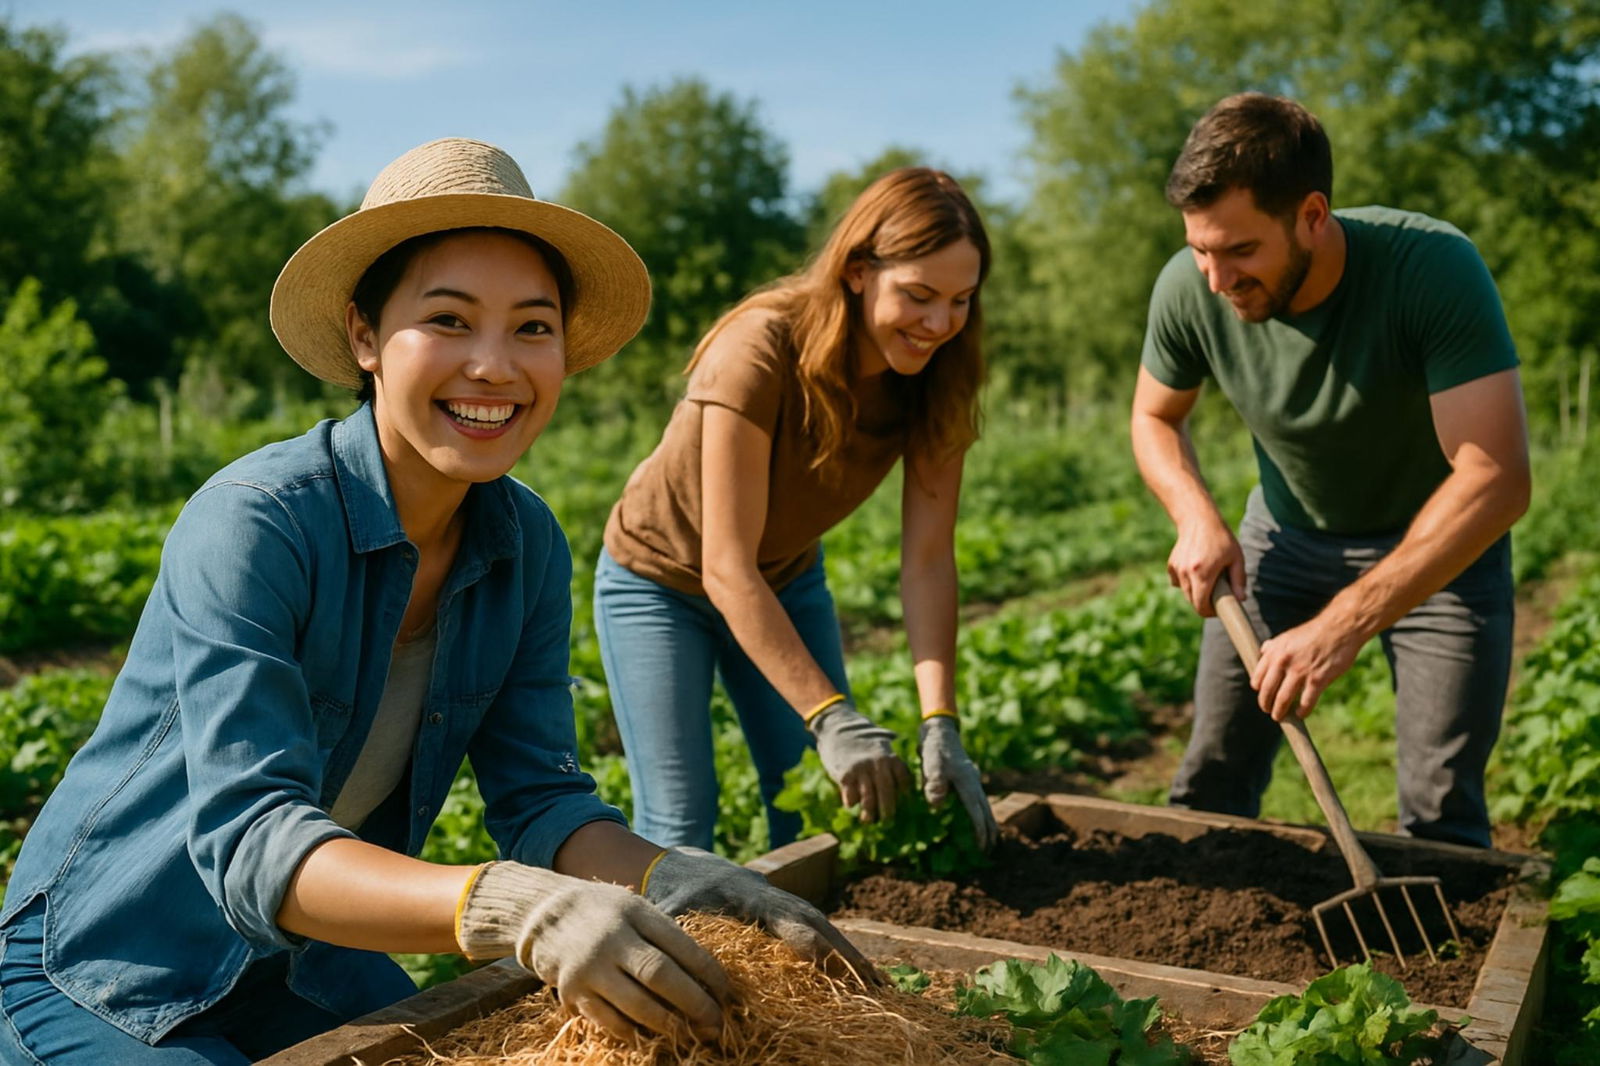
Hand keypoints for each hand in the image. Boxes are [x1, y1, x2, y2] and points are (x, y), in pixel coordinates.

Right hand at [456, 861, 728, 1041]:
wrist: (544, 913)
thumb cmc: (602, 912)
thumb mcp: (634, 908)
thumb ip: (664, 934)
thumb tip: (706, 974)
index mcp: (637, 913)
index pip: (682, 946)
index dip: (709, 973)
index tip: (727, 993)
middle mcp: (614, 938)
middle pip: (662, 976)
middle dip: (695, 1003)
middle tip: (716, 1023)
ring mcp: (591, 966)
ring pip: (637, 1004)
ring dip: (668, 1024)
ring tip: (688, 1034)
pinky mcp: (572, 990)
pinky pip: (609, 1020)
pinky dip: (633, 1032)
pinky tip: (650, 1036)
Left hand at [641, 846, 876, 982]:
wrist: (674, 864)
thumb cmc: (668, 896)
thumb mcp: (672, 918)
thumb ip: (686, 944)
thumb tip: (698, 986)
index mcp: (745, 896)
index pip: (784, 920)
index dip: (807, 942)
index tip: (831, 963)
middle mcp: (769, 895)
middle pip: (816, 922)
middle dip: (846, 952)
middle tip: (875, 983)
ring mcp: (777, 897)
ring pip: (821, 923)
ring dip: (848, 951)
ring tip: (876, 982)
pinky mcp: (778, 905)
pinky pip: (814, 925)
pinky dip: (836, 946)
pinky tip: (853, 971)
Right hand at [808, 701, 911, 821]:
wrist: (836, 726)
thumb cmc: (859, 736)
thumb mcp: (880, 740)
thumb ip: (891, 757)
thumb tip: (901, 776)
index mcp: (890, 756)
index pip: (903, 781)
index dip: (903, 794)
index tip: (903, 802)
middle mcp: (878, 764)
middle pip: (887, 795)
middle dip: (888, 810)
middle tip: (887, 819)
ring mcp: (862, 770)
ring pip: (869, 800)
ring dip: (869, 813)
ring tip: (868, 820)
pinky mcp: (846, 775)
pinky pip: (851, 797)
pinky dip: (851, 803)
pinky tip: (851, 804)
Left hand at [917, 716, 998, 849]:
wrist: (941, 732)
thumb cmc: (935, 749)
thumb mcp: (932, 764)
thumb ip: (934, 782)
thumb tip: (936, 805)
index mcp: (968, 784)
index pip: (977, 812)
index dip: (980, 831)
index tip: (982, 846)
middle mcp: (975, 784)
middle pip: (986, 812)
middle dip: (989, 832)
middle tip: (989, 852)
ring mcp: (973, 782)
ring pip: (984, 808)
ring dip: (987, 825)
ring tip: (989, 843)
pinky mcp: (967, 782)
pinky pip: (978, 803)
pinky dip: (981, 816)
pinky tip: (977, 822)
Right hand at [1168, 516, 1245, 617]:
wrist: (1198, 519)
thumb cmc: (1221, 538)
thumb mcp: (1236, 557)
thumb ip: (1239, 580)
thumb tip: (1241, 599)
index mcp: (1203, 574)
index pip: (1200, 606)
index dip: (1209, 612)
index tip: (1217, 609)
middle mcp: (1186, 574)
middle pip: (1192, 601)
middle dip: (1203, 603)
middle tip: (1216, 596)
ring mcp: (1177, 569)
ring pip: (1184, 592)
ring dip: (1195, 592)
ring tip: (1207, 580)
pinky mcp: (1171, 565)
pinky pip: (1177, 582)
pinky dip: (1186, 582)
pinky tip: (1196, 571)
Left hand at [1251, 614, 1363, 720]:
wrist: (1340, 628)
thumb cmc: (1314, 633)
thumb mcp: (1288, 635)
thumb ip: (1274, 646)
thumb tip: (1262, 651)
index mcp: (1274, 652)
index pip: (1258, 678)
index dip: (1259, 690)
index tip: (1262, 695)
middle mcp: (1284, 662)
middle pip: (1267, 691)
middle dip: (1266, 705)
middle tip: (1268, 711)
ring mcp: (1300, 671)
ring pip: (1283, 699)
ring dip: (1279, 712)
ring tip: (1279, 717)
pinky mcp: (1318, 680)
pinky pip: (1306, 702)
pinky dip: (1302, 711)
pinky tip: (1301, 714)